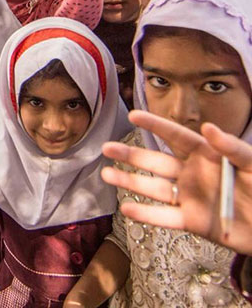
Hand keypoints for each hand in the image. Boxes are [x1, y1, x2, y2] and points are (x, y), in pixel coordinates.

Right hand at [101, 111, 251, 254]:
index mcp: (205, 154)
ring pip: (153, 188)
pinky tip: (127, 208)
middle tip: (107, 147)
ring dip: (129, 181)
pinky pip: (165, 217)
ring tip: (106, 174)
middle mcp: (192, 174)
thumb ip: (231, 146)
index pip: (175, 136)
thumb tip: (208, 127)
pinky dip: (145, 214)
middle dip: (130, 154)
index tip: (133, 115)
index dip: (154, 125)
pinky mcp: (193, 222)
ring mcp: (190, 198)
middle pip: (155, 162)